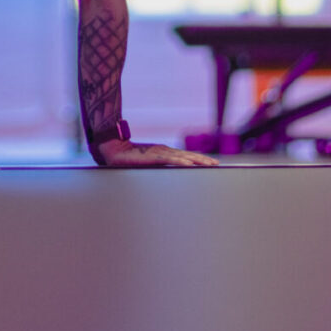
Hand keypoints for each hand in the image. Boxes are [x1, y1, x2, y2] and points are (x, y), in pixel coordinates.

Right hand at [96, 139, 218, 167]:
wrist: (114, 149)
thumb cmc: (127, 159)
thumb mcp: (145, 165)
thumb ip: (155, 169)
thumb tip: (162, 181)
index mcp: (163, 153)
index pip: (185, 156)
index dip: (198, 159)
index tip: (210, 163)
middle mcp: (164, 151)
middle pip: (188, 155)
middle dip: (203, 159)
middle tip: (216, 164)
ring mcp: (160, 152)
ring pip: (183, 156)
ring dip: (197, 160)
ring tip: (209, 164)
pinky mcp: (154, 156)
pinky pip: (171, 159)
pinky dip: (182, 161)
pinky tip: (190, 164)